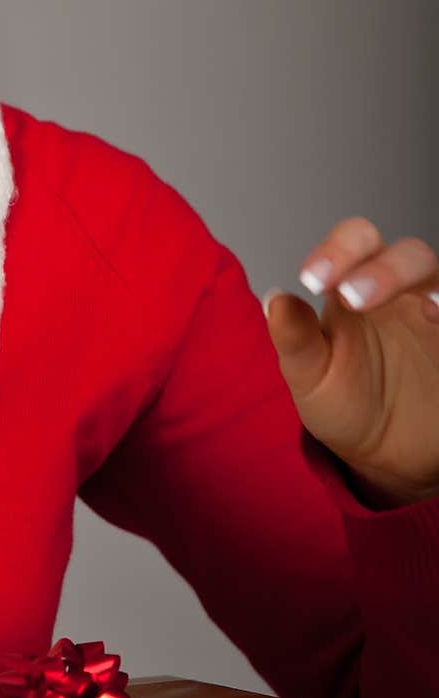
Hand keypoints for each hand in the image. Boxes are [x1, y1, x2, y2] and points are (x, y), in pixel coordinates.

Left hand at [262, 217, 438, 506]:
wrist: (386, 454)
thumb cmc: (345, 404)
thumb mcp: (311, 377)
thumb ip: (295, 339)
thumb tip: (275, 299)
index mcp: (357, 287)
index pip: (355, 243)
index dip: (338, 250)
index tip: (312, 280)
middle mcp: (404, 292)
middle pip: (410, 254)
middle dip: (386, 270)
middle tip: (352, 299)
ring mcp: (438, 313)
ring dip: (436, 288)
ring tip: (425, 312)